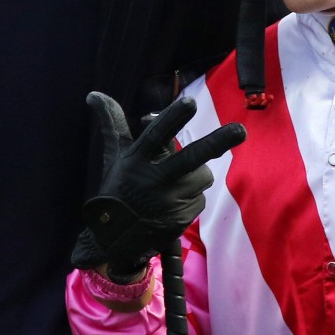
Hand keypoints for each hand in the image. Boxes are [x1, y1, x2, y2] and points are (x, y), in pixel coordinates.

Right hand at [72, 92, 244, 281]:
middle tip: (241, 130)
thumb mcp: (114, 156)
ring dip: (195, 177)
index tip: (190, 103)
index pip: (157, 134)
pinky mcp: (180, 218)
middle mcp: (154, 179)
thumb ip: (112, 123)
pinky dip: (191, 198)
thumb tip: (93, 93)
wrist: (113, 240)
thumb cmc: (116, 189)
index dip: (173, 117)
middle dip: (217, 142)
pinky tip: (173, 204)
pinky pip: (199, 198)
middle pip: (191, 157)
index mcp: (137, 159)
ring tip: (173, 185)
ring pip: (202, 175)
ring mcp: (169, 200)